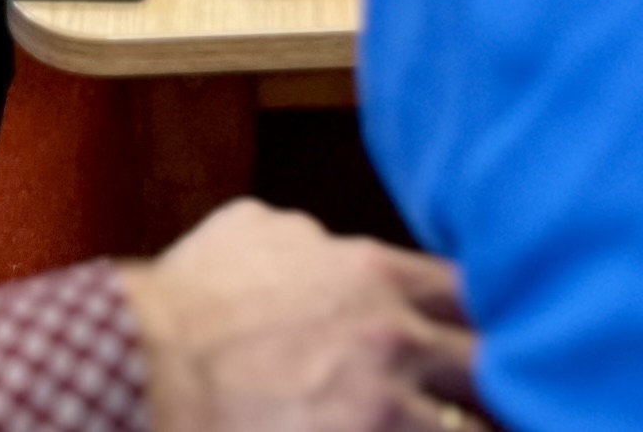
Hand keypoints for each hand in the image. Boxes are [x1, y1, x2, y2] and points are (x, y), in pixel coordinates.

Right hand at [123, 203, 485, 431]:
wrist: (148, 364)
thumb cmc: (188, 299)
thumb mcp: (253, 231)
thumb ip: (308, 239)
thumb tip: (323, 245)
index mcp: (373, 273)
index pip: (467, 293)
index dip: (478, 322)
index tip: (480, 341)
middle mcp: (395, 338)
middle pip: (488, 368)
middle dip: (494, 387)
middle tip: (493, 401)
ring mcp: (385, 407)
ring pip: (473, 428)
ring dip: (467, 426)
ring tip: (483, 427)